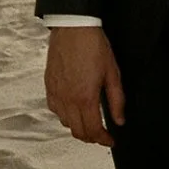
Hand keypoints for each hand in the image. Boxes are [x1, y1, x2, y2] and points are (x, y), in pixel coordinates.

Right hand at [45, 27, 125, 146]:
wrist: (73, 28)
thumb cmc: (94, 46)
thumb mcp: (112, 73)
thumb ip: (116, 100)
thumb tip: (119, 120)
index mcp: (85, 98)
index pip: (93, 130)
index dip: (103, 140)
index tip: (110, 140)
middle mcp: (67, 99)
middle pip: (77, 132)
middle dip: (91, 137)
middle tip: (102, 134)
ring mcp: (56, 93)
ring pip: (65, 123)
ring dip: (78, 126)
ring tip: (90, 120)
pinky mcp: (49, 86)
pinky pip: (55, 110)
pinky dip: (65, 115)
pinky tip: (74, 107)